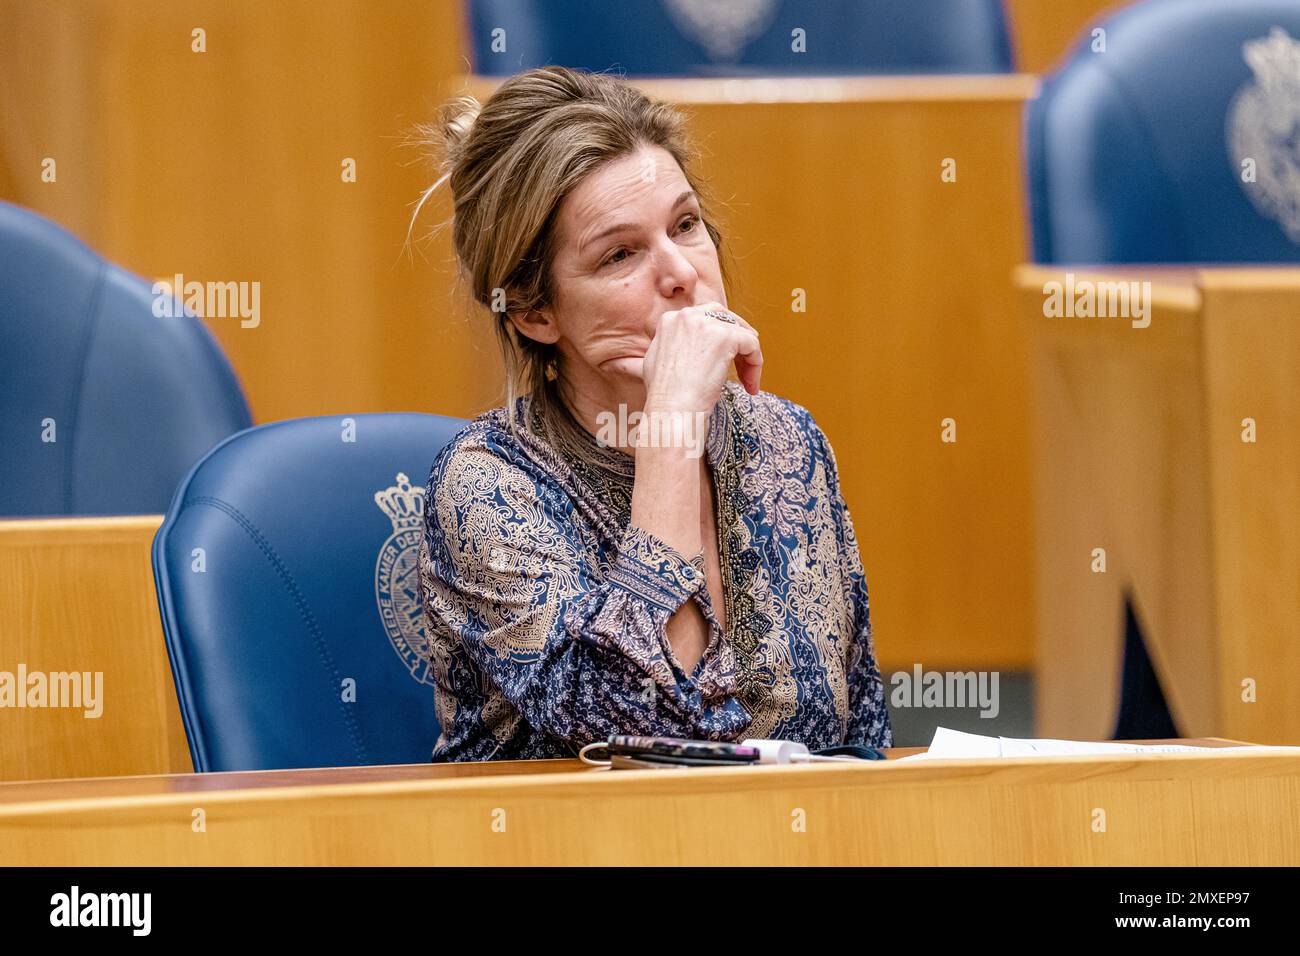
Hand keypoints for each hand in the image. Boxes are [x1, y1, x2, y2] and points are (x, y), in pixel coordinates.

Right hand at [639, 302, 762, 415]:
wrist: (672, 410)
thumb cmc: (661, 397)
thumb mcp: (646, 370)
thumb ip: (640, 359)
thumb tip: (613, 364)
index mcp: (670, 320)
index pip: (705, 318)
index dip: (718, 340)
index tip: (722, 363)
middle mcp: (688, 316)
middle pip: (725, 318)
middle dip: (737, 341)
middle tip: (744, 366)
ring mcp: (707, 324)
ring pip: (742, 333)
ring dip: (749, 358)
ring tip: (748, 383)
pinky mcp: (726, 336)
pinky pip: (752, 345)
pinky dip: (756, 365)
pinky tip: (750, 386)